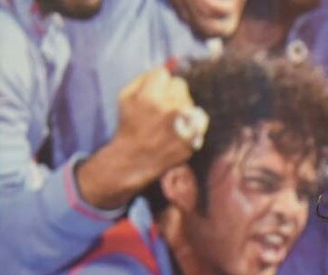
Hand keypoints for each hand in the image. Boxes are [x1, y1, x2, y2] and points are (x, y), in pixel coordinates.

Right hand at [76, 68, 197, 209]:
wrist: (136, 159)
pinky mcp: (193, 138)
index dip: (157, 83)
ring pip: (190, 100)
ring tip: (168, 121)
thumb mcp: (126, 96)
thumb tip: (171, 63)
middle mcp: (168, 109)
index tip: (152, 94)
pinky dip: (193, 120)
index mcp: (149, 97)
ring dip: (181, 106)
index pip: (163, 74)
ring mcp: (183, 125)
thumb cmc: (130, 125)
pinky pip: (201, 117)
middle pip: (180, 84)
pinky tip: (180, 128)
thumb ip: (146, 76)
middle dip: (171, 93)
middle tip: (160, 108)